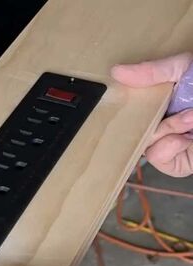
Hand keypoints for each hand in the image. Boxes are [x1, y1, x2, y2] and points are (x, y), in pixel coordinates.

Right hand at [112, 52, 192, 176]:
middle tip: (183, 110)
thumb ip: (152, 71)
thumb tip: (116, 71)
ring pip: (146, 146)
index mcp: (165, 104)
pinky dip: (170, 146)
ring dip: (167, 131)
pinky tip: (187, 137)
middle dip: (157, 119)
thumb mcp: (185, 68)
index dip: (129, 109)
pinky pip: (160, 158)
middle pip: (137, 130)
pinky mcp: (181, 162)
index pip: (135, 111)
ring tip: (190, 119)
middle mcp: (166, 125)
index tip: (126, 99)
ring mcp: (173, 145)